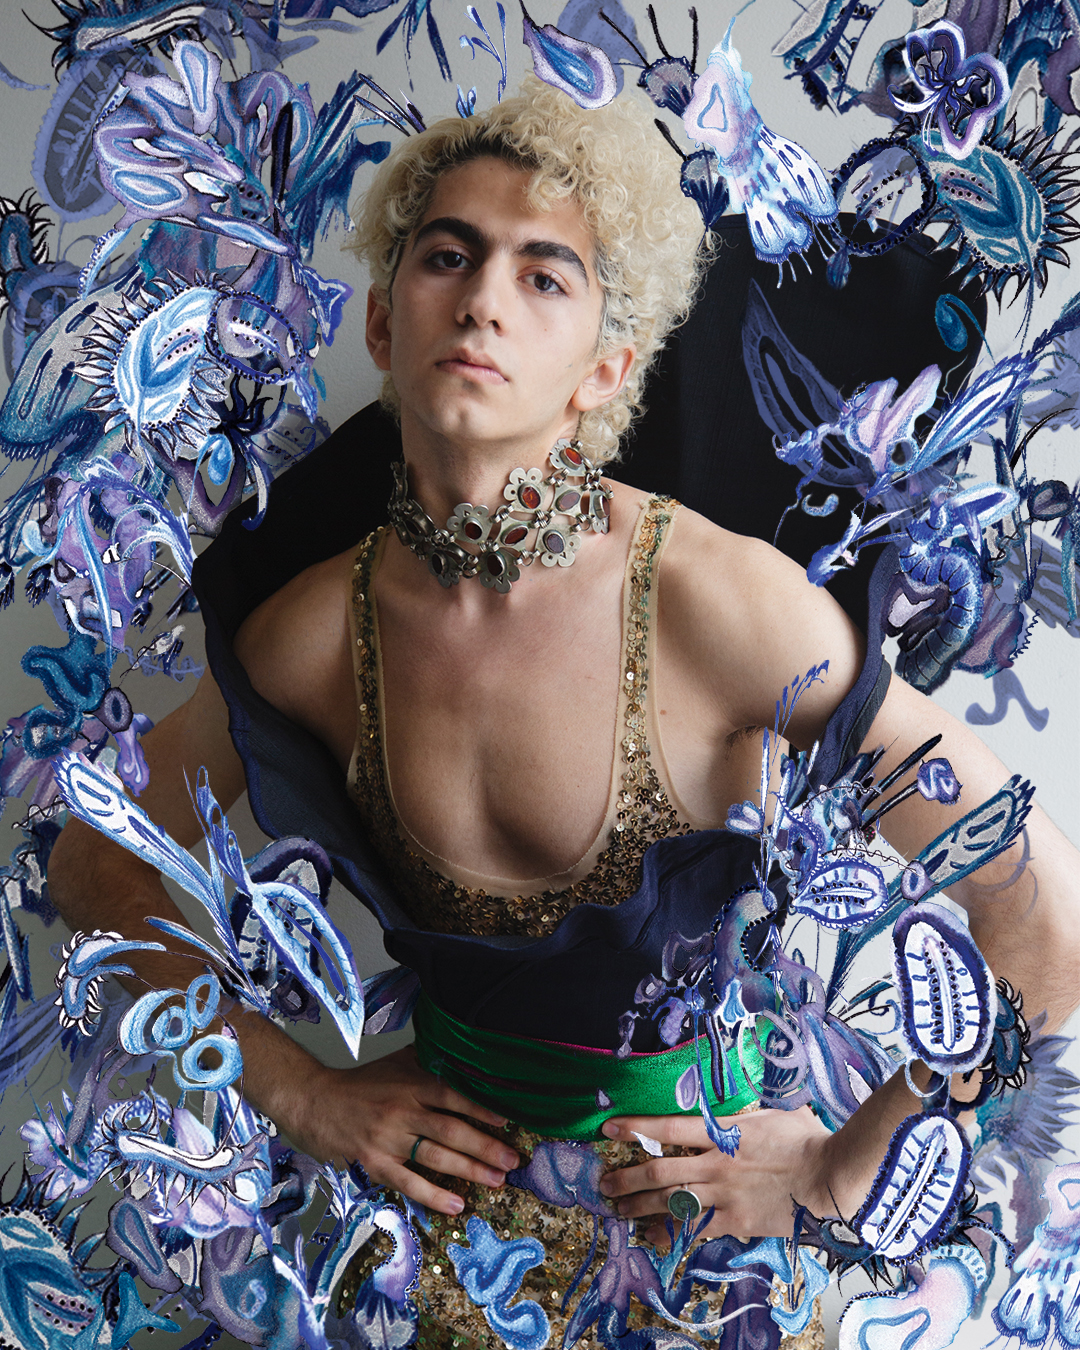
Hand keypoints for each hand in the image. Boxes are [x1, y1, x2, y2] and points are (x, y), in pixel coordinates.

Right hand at [281, 1045, 519, 1214]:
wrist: (314, 1100)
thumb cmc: (360, 1083)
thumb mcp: (396, 1063)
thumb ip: (428, 1061)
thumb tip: (462, 1053)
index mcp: (412, 1084)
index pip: (453, 1095)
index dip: (482, 1109)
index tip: (507, 1122)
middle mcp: (403, 1110)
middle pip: (450, 1131)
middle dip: (485, 1147)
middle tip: (512, 1160)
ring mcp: (388, 1139)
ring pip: (435, 1158)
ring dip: (469, 1171)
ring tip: (496, 1181)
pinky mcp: (374, 1162)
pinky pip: (408, 1182)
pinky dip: (433, 1195)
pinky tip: (456, 1205)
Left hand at [598, 1107, 852, 1243]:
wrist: (830, 1179)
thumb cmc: (808, 1139)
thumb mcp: (774, 1112)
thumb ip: (749, 1112)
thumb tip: (747, 1097)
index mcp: (723, 1132)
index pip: (668, 1129)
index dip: (636, 1128)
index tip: (610, 1128)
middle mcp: (715, 1164)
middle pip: (660, 1171)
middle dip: (628, 1177)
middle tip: (604, 1183)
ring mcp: (723, 1196)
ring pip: (671, 1202)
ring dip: (640, 1206)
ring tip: (618, 1209)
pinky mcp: (735, 1222)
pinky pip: (695, 1230)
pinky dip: (672, 1234)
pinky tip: (653, 1237)